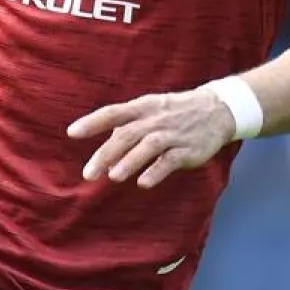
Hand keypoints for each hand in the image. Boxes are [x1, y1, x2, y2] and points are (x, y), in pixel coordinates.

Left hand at [67, 88, 235, 189]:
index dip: (92, 122)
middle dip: (106, 153)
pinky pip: (170, 160)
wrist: (217, 110)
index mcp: (142, 107)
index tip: (72, 132)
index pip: (112, 112)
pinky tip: (144, 183)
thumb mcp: (150, 110)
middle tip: (88, 173)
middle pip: (127, 134)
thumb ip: (127, 128)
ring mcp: (172, 134)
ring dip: (130, 161)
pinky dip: (156, 171)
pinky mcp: (187, 150)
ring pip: (148, 146)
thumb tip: (106, 157)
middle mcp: (155, 119)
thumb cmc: (175, 112)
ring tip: (113, 176)